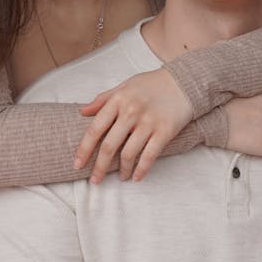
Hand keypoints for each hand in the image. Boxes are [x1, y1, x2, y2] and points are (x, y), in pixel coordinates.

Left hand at [75, 68, 193, 182]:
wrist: (184, 81)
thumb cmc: (152, 84)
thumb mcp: (125, 86)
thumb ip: (103, 99)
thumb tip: (83, 112)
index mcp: (118, 100)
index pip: (95, 129)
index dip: (84, 149)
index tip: (77, 164)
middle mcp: (131, 111)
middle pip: (109, 146)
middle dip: (100, 167)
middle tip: (95, 180)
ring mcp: (148, 122)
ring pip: (128, 154)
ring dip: (122, 170)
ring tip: (120, 178)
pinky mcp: (165, 131)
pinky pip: (149, 156)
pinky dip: (141, 170)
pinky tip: (136, 177)